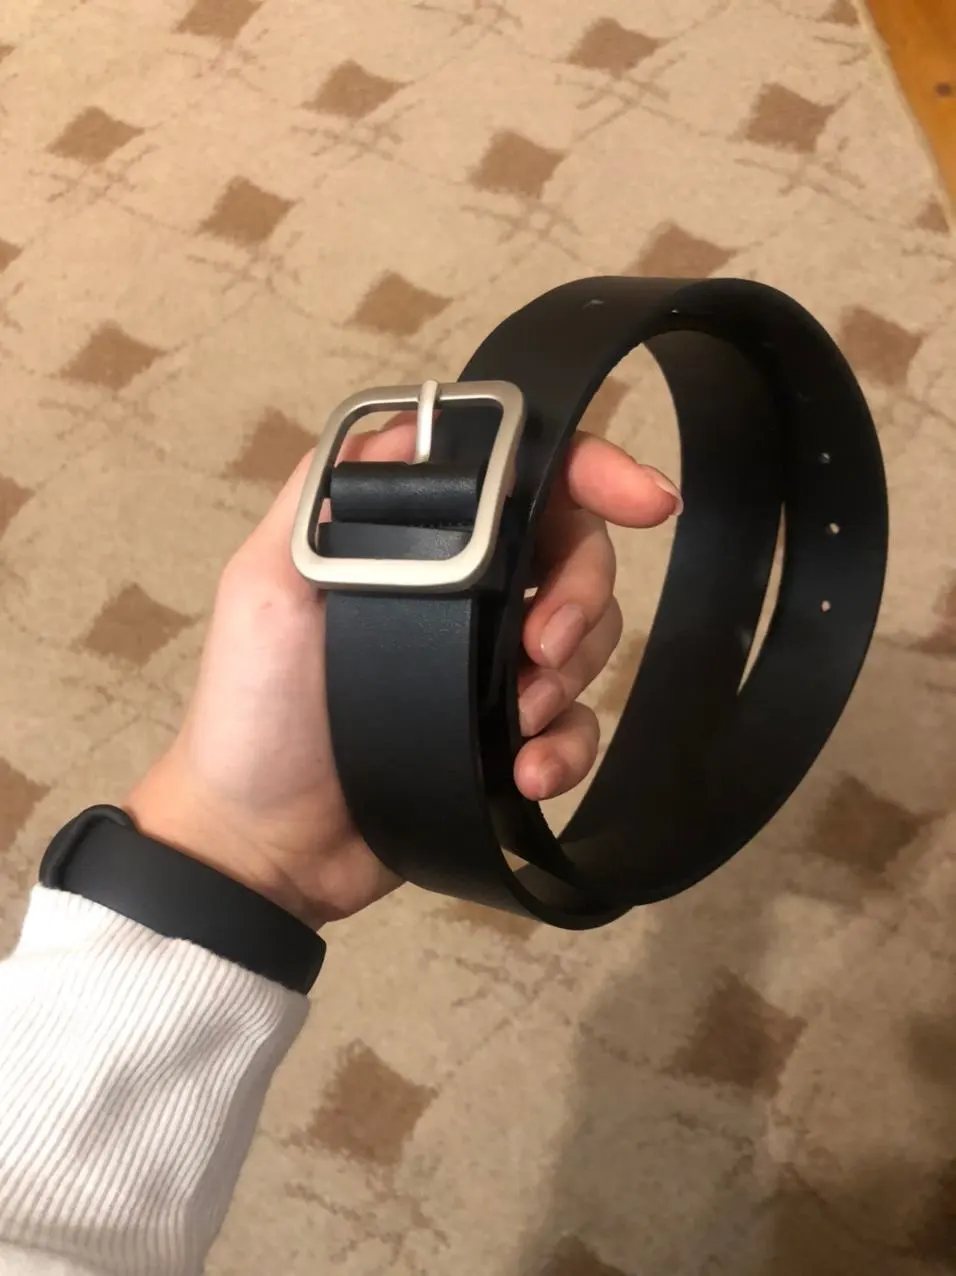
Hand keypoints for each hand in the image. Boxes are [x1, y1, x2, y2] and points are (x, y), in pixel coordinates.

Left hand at [126, 421, 679, 927]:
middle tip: (542, 649)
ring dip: (571, 676)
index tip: (645, 499)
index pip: (524, 481)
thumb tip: (421, 418)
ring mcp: (490, 668)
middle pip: (576, 555)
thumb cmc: (255, 707)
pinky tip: (528, 774)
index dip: (593, 473)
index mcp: (421, 542)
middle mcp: (467, 593)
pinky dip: (567, 748)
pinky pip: (576, 729)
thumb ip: (333, 492)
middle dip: (583, 594)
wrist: (265, 841)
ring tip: (519, 720)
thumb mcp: (269, 580)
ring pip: (590, 640)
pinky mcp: (505, 740)